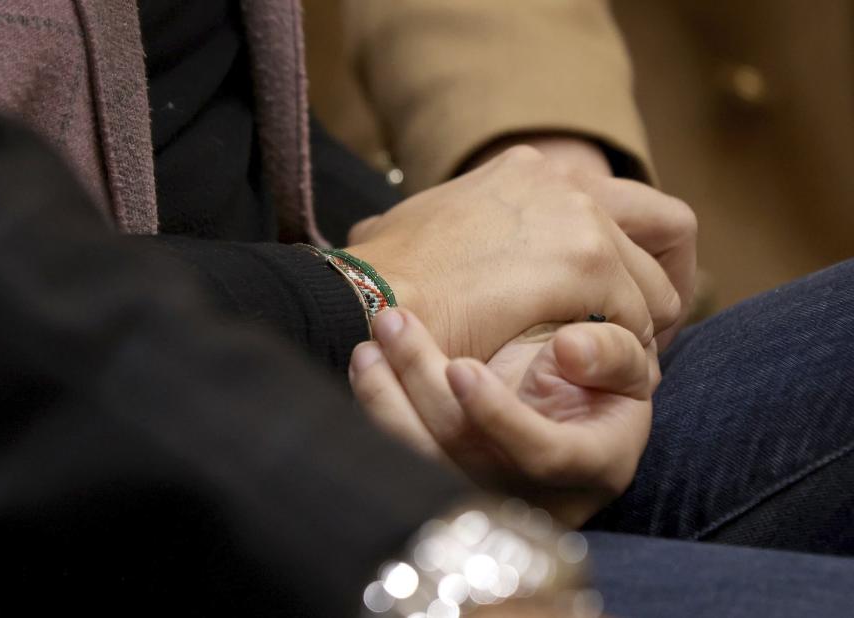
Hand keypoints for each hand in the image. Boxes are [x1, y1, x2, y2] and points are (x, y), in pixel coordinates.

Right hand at [347, 145, 681, 360]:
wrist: (364, 296)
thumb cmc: (383, 277)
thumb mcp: (415, 227)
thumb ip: (443, 225)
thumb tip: (405, 233)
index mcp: (526, 172)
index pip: (615, 205)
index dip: (627, 257)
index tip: (612, 302)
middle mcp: (561, 180)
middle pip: (663, 226)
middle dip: (661, 283)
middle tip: (645, 332)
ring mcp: (576, 217)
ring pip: (657, 284)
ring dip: (644, 329)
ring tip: (617, 369)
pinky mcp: (583, 262)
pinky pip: (637, 319)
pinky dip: (626, 353)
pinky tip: (596, 379)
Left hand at [349, 308, 656, 527]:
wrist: (570, 416)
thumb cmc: (599, 389)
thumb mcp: (625, 371)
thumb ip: (610, 356)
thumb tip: (569, 348)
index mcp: (589, 465)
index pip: (541, 454)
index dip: (498, 416)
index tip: (461, 368)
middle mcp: (531, 494)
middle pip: (466, 455)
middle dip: (423, 383)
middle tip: (394, 322)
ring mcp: (483, 495)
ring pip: (422, 464)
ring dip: (386, 400)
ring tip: (369, 345)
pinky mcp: (443, 486)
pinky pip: (400, 457)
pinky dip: (376, 411)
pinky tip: (365, 366)